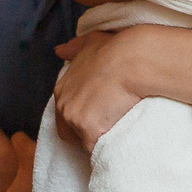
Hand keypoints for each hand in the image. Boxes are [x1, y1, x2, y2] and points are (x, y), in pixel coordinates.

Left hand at [52, 25, 186, 143]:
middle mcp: (63, 106)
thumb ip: (73, 48)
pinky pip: (97, 149)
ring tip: (116, 135)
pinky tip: (120, 141)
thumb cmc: (116, 49)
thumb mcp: (90, 43)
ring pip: (84, 142)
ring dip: (98, 141)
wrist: (133, 60)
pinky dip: (107, 147)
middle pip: (70, 132)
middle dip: (86, 133)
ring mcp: (75, 120)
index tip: (98, 116)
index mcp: (62, 89)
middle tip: (107, 128)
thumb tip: (58, 50)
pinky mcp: (89, 131)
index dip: (82, 117)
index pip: (65, 114)